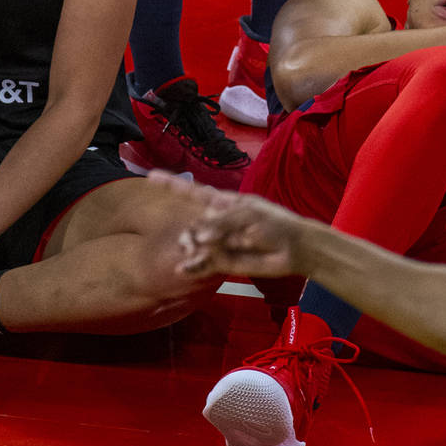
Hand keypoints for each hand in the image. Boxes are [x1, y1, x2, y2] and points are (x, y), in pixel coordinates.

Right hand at [142, 171, 304, 278]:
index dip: (171, 184)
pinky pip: (204, 264)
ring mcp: (219, 242)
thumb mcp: (248, 214)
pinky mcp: (224, 262)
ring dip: (192, 247)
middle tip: (196, 239)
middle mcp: (217, 222)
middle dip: (190, 231)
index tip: (150, 176)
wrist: (294, 248)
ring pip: (195, 244)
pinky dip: (193, 266)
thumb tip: (197, 237)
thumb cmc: (273, 222)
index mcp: (222, 203)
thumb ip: (220, 223)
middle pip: (192, 223)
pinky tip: (183, 269)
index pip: (193, 192)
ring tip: (195, 250)